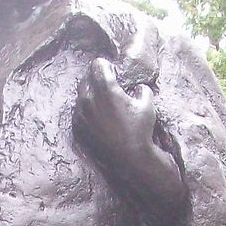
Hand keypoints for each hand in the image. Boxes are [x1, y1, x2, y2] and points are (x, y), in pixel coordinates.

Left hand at [74, 58, 186, 219]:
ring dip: (90, 95)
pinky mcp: (77, 128)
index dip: (106, 66)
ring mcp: (80, 115)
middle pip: (87, 78)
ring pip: (81, 96)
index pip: (98, 65)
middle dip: (96, 79)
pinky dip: (86, 111)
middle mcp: (88, 99)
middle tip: (107, 85)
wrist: (129, 160)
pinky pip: (78, 112)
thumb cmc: (140, 131)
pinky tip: (97, 117)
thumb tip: (138, 88)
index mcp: (105, 89)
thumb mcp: (148, 105)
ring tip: (102, 102)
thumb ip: (142, 90)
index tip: (112, 71)